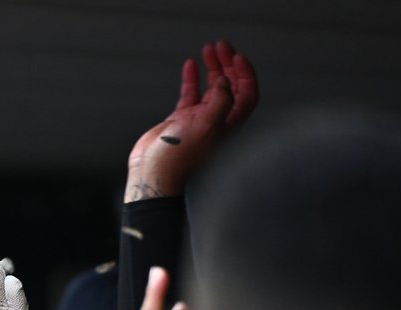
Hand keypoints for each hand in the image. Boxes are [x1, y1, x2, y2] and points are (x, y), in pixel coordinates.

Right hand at [126, 40, 258, 200]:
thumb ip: (220, 101)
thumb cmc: (180, 158)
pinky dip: (191, 78)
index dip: (245, 73)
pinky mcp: (181, 120)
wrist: (153, 172)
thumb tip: (225, 81)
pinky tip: (190, 66)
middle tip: (220, 46)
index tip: (236, 56)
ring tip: (207, 50)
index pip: (246, 93)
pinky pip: (190, 94)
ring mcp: (199, 119)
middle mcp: (217, 120)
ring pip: (211, 87)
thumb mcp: (207, 126)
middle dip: (228, 64)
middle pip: (230, 86)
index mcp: (229, 123)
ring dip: (212, 67)